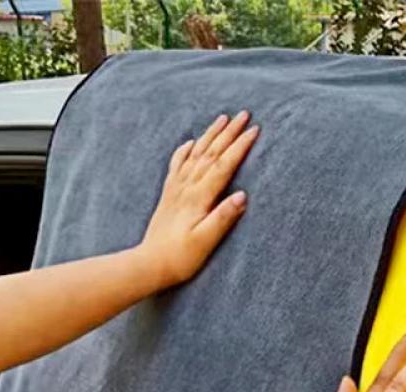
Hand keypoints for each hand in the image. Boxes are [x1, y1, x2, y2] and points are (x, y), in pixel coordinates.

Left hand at [140, 111, 258, 287]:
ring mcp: (176, 189)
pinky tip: (191, 142)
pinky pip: (177, 164)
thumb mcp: (206, 241)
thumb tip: (242, 196)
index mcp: (198, 197)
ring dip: (210, 135)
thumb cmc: (181, 257)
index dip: (240, 146)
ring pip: (196, 153)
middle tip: (244, 114)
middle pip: (211, 152)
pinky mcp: (169, 195)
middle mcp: (186, 187)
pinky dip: (185, 150)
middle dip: (229, 132)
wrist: (150, 264)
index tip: (255, 130)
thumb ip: (223, 217)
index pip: (224, 165)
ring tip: (223, 119)